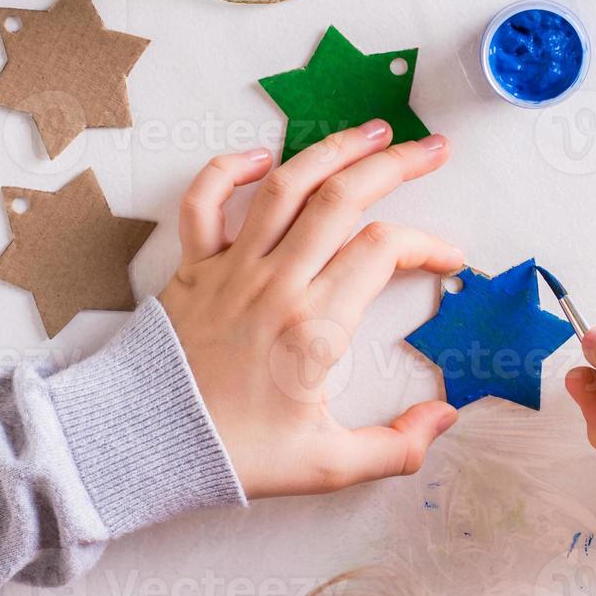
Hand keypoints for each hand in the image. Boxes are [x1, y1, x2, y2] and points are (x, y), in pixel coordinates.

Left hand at [159, 121, 462, 499]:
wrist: (146, 447)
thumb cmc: (236, 454)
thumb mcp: (327, 465)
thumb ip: (395, 448)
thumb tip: (446, 419)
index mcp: (315, 325)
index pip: (384, 252)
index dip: (426, 245)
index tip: (449, 259)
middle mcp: (277, 282)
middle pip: (344, 198)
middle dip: (396, 165)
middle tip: (432, 149)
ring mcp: (232, 268)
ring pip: (287, 186)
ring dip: (332, 150)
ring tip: (370, 130)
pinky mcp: (193, 267)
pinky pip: (205, 201)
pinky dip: (229, 169)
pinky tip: (262, 156)